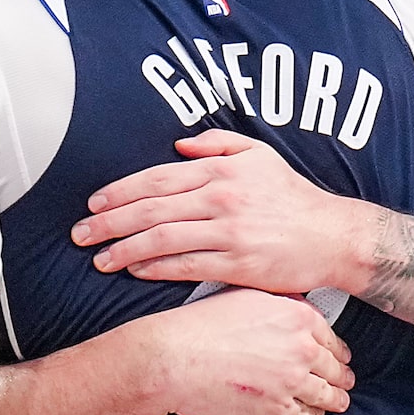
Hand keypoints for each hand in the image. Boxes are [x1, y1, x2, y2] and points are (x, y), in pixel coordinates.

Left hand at [76, 132, 378, 295]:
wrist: (333, 236)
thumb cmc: (294, 197)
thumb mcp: (260, 156)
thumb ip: (219, 144)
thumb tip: (180, 144)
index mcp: (221, 171)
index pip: (157, 178)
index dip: (120, 191)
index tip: (94, 203)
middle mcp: (221, 199)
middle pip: (151, 209)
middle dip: (109, 222)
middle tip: (79, 234)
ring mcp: (228, 233)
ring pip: (162, 239)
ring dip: (125, 249)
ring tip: (99, 258)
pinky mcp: (238, 264)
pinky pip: (187, 266)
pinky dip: (156, 268)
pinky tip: (135, 270)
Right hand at [140, 291, 352, 414]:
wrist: (175, 358)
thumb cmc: (202, 325)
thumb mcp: (247, 298)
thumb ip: (280, 305)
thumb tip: (297, 309)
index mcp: (298, 317)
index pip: (331, 338)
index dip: (338, 351)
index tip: (340, 357)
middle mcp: (301, 349)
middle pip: (335, 367)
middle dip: (341, 376)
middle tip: (345, 381)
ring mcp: (292, 381)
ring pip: (327, 395)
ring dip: (336, 399)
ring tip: (339, 402)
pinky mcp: (277, 408)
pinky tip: (314, 414)